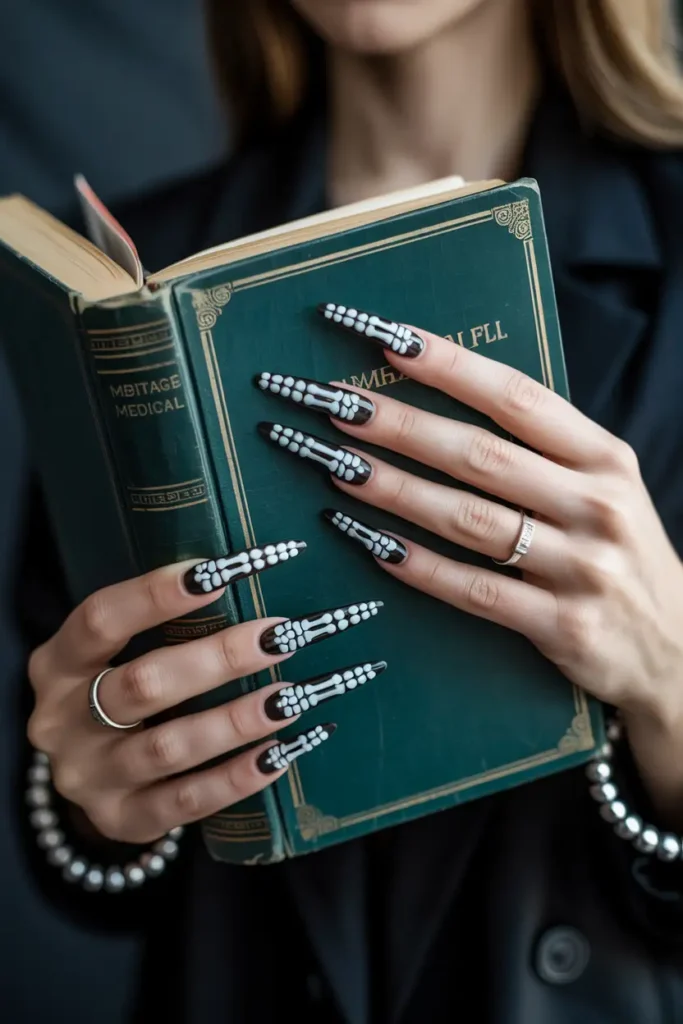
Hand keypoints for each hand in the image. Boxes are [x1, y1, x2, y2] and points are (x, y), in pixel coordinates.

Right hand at [27, 545, 381, 843]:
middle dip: (218, 658)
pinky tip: (281, 752)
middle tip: (280, 636)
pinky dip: (237, 777)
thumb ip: (160, 624)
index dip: (157, 594)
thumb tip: (245, 576)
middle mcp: (62, 721)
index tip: (221, 571)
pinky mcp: (123, 820)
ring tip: (291, 696)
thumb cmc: (114, 687)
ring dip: (236, 721)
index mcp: (57, 665)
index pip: (101, 620)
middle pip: (144, 685)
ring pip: (169, 748)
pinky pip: (187, 802)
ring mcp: (90, 777)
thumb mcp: (114, 652)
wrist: (86, 771)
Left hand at [259, 308, 682, 732]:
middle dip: (401, 426)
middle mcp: (596, 505)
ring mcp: (581, 568)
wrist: (676, 650)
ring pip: (468, 520)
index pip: (517, 398)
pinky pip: (474, 591)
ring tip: (338, 466)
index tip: (389, 340)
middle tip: (336, 406)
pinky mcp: (562, 626)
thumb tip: (443, 402)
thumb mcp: (603, 489)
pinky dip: (419, 566)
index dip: (450, 368)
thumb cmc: (619, 554)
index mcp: (605, 459)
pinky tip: (372, 545)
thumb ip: (542, 450)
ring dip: (395, 491)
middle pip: (480, 455)